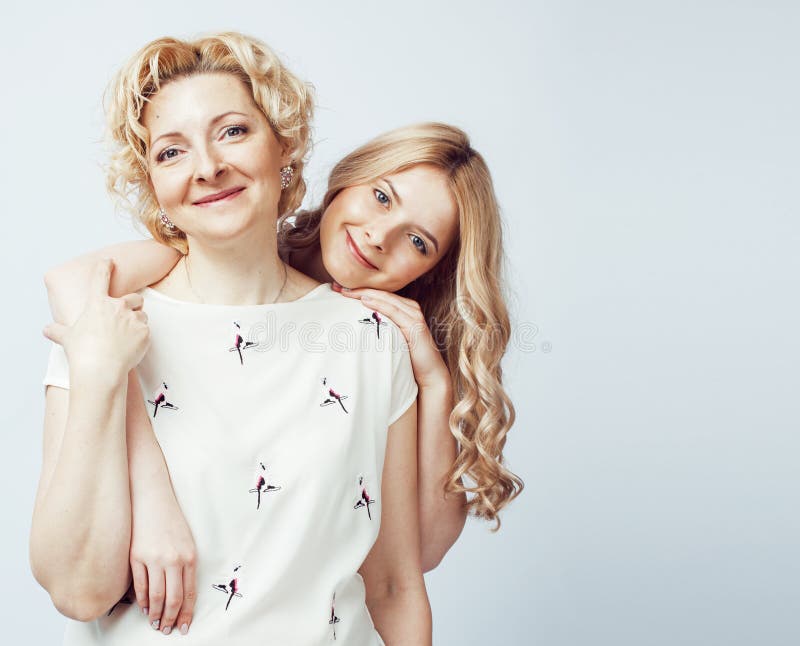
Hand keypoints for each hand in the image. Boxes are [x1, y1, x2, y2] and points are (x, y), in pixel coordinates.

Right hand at [43, 259, 148, 382]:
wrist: (100, 369)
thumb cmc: (82, 352)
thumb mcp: (67, 339)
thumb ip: (58, 331)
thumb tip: (47, 330)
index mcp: (97, 304)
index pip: (101, 278)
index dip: (105, 267)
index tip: (109, 261)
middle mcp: (118, 307)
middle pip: (134, 298)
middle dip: (133, 304)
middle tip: (126, 317)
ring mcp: (133, 319)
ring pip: (142, 315)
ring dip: (138, 322)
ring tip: (127, 336)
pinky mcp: (145, 332)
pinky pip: (147, 331)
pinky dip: (141, 337)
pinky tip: (132, 347)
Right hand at [130, 483, 196, 635]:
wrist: (151, 499)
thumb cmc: (170, 520)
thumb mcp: (186, 541)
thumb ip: (184, 565)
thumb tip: (180, 593)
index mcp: (190, 556)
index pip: (189, 592)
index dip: (186, 613)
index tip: (183, 626)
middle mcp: (174, 559)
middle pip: (173, 598)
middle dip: (170, 618)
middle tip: (167, 629)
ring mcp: (154, 559)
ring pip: (156, 596)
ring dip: (155, 614)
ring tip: (155, 623)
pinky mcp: (136, 557)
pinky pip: (140, 585)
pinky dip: (142, 600)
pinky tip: (144, 607)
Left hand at [334, 284, 449, 388]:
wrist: (429, 373)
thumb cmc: (408, 357)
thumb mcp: (391, 339)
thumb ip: (380, 328)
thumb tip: (355, 327)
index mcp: (404, 308)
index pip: (379, 295)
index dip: (360, 290)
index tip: (338, 290)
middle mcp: (410, 308)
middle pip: (381, 294)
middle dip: (359, 289)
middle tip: (337, 288)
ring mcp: (414, 315)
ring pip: (387, 299)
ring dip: (366, 294)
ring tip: (347, 292)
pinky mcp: (415, 325)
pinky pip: (394, 311)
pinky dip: (379, 305)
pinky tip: (365, 301)